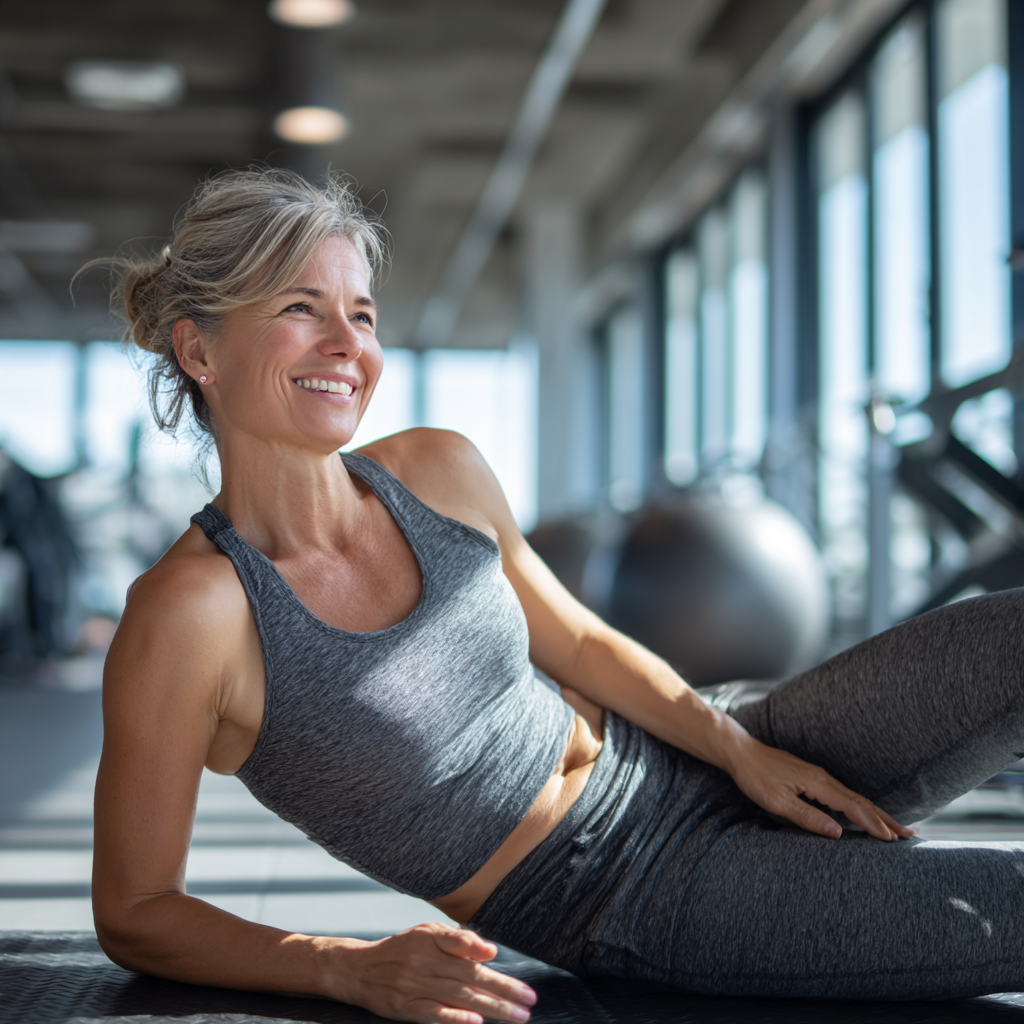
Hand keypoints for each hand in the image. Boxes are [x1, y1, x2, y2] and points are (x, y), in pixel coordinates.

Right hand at [331, 922, 536, 1022]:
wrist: (360, 970)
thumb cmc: (402, 949)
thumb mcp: (425, 932)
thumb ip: (456, 938)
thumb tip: (489, 949)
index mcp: (428, 938)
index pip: (454, 940)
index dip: (473, 945)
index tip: (495, 954)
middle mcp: (423, 961)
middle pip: (467, 975)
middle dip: (502, 989)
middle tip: (529, 999)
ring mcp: (415, 986)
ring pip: (459, 997)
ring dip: (492, 1008)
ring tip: (517, 1016)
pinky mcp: (407, 1009)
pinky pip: (435, 1014)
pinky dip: (456, 1019)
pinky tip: (476, 1023)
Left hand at [726, 736, 916, 841]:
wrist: (742, 753)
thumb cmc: (756, 778)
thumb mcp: (776, 801)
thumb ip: (806, 817)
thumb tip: (837, 833)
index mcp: (817, 783)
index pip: (852, 807)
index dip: (872, 824)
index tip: (892, 839)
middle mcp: (823, 778)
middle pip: (861, 801)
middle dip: (885, 818)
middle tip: (910, 835)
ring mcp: (820, 777)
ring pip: (855, 798)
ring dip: (877, 813)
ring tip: (897, 828)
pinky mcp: (814, 779)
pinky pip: (844, 795)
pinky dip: (861, 807)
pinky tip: (866, 815)